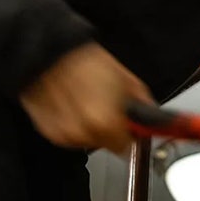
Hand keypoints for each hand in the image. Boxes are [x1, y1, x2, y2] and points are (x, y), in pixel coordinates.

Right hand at [20, 43, 153, 152]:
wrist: (48, 52)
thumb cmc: (85, 61)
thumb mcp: (127, 80)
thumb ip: (144, 105)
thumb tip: (152, 119)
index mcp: (105, 124)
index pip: (127, 148)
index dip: (130, 134)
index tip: (129, 124)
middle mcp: (82, 135)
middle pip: (107, 145)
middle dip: (111, 130)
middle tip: (107, 107)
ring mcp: (63, 135)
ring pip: (87, 142)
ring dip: (90, 128)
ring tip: (86, 102)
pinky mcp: (48, 132)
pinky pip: (68, 136)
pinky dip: (72, 125)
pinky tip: (70, 106)